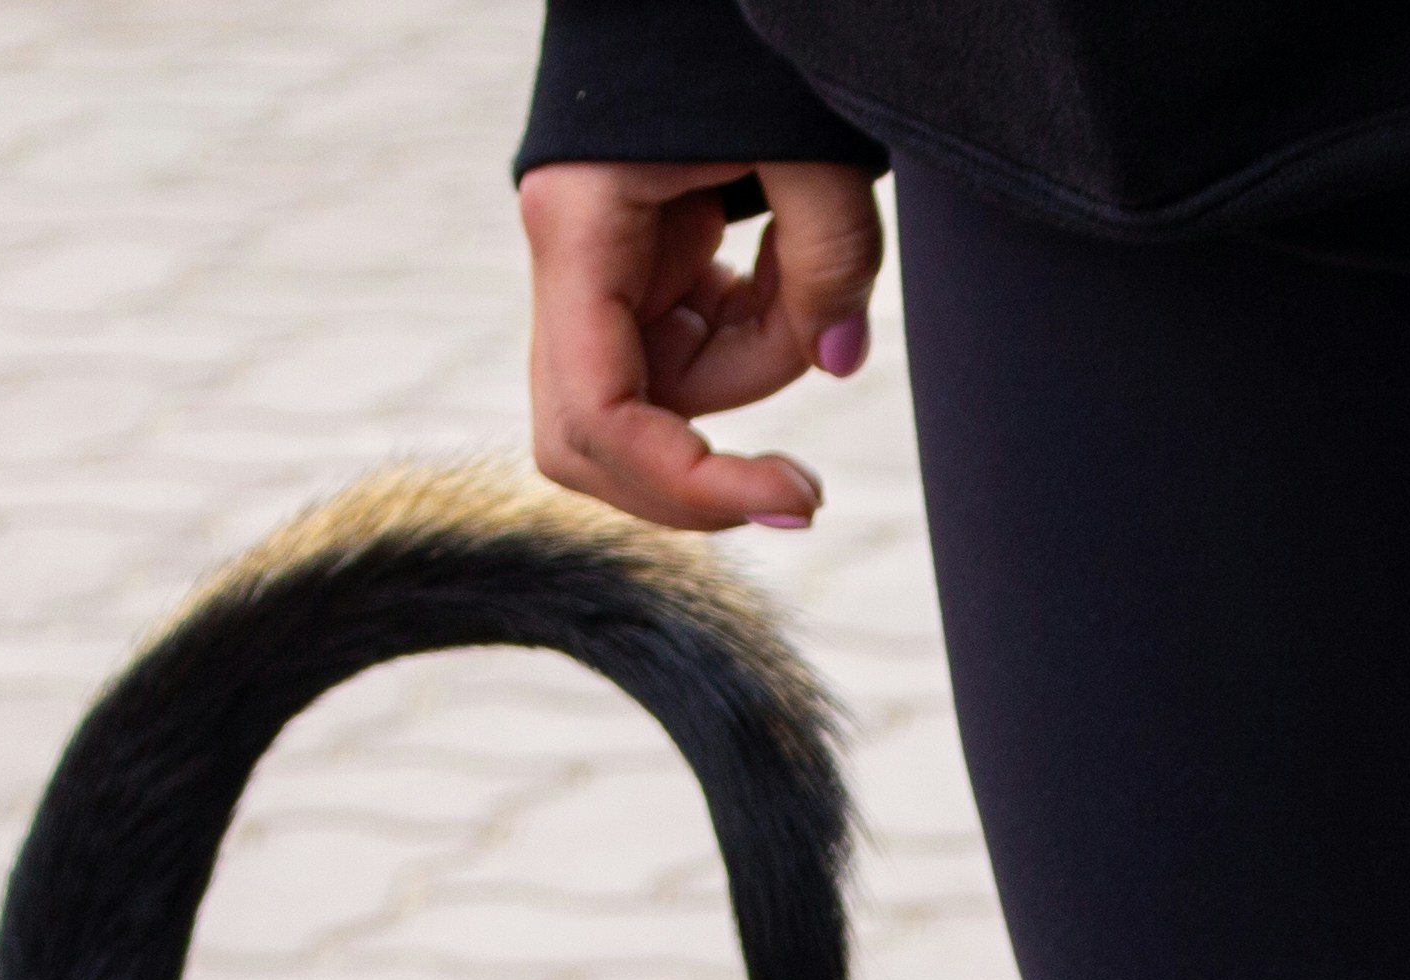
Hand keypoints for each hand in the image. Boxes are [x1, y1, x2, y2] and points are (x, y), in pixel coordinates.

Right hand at [522, 160, 884, 530]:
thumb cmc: (751, 32)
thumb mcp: (812, 141)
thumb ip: (834, 250)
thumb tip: (840, 359)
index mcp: (574, 222)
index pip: (596, 416)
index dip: (688, 486)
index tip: (796, 502)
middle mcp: (569, 255)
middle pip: (600, 436)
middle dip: (700, 472)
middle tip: (802, 492)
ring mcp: (602, 266)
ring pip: (663, 396)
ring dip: (755, 368)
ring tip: (812, 273)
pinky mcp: (646, 265)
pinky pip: (694, 347)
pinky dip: (756, 337)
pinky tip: (789, 266)